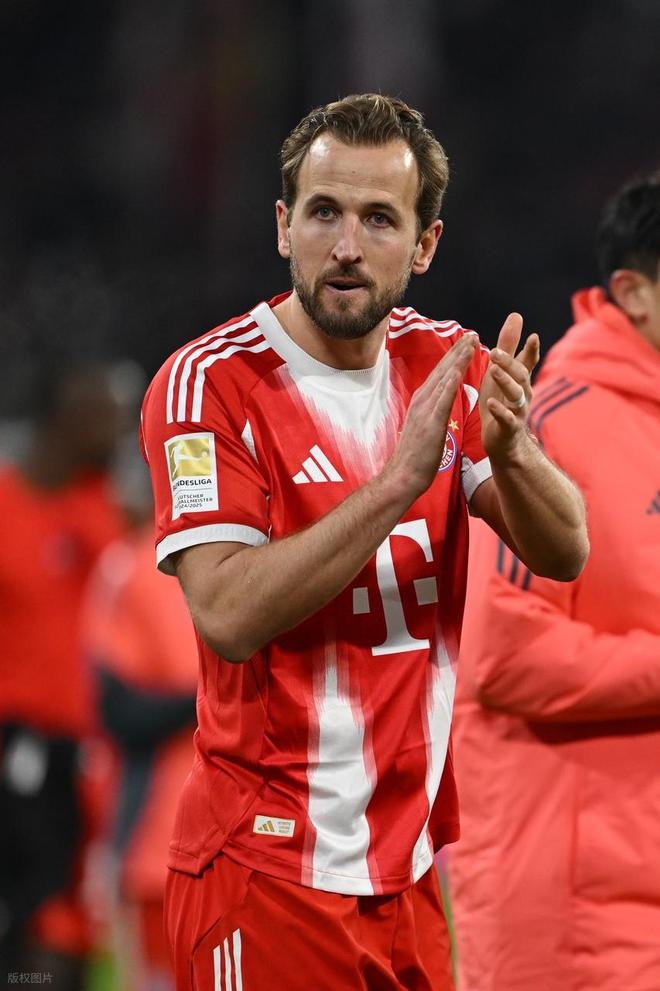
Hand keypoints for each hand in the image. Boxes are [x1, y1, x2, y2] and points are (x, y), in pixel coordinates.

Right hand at [385, 332, 477, 497]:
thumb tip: (437, 409)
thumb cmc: (416, 458)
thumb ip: (431, 415)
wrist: (403, 476)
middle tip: (471, 333)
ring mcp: (425, 408)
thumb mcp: (425, 430)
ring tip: (471, 341)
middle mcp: (422, 400)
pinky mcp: (431, 419)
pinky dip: (452, 378)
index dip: (453, 358)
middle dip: (457, 350)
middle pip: (442, 369)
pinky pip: (443, 395)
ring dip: (458, 357)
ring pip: (444, 377)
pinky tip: (461, 366)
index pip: (440, 375)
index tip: (465, 344)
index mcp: (422, 402)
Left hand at [480, 313, 539, 460]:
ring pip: (516, 395)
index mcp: (520, 379)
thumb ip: (509, 345)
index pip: (528, 361)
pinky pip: (506, 419)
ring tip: (493, 370)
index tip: (532, 336)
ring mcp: (517, 411)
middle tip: (495, 351)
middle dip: (509, 362)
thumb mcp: (502, 370)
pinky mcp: (508, 428)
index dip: (531, 350)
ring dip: (506, 381)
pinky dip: (500, 411)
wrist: (502, 441)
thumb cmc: (501, 401)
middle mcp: (523, 393)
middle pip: (520, 375)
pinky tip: (491, 403)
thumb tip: (516, 315)